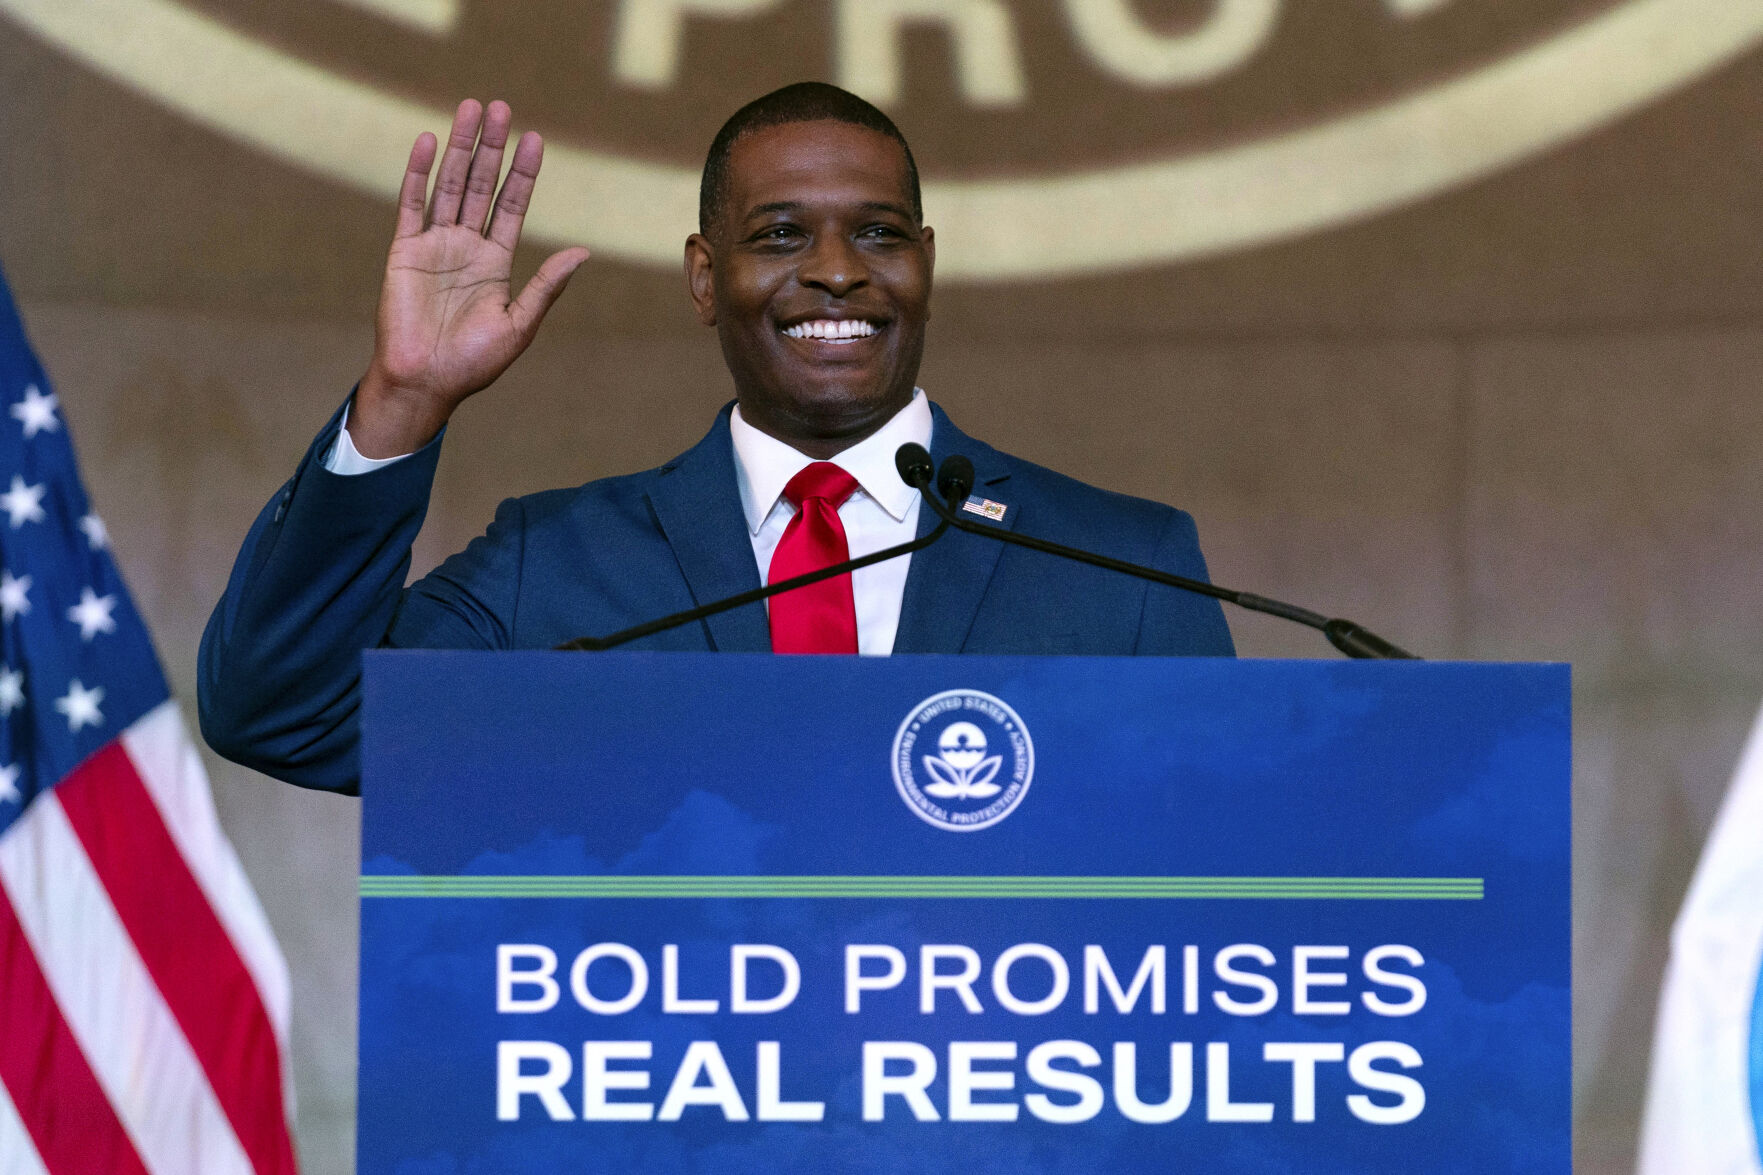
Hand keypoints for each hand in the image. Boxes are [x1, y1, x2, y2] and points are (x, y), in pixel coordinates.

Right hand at [352, 99, 589, 457]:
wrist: (426, 382)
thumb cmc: (474, 363)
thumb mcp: (520, 324)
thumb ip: (547, 285)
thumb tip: (582, 252)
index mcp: (496, 262)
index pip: (512, 205)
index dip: (523, 172)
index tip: (535, 138)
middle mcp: (466, 246)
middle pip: (481, 185)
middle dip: (491, 147)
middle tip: (500, 106)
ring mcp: (434, 245)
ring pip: (450, 185)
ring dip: (459, 147)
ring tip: (470, 109)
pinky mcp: (404, 250)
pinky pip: (412, 203)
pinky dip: (420, 172)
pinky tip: (429, 142)